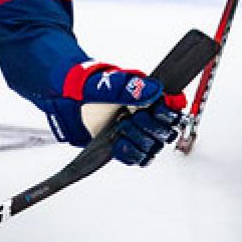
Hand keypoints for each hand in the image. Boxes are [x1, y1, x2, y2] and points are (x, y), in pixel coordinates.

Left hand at [44, 62, 185, 166]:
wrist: (66, 99)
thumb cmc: (87, 86)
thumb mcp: (107, 84)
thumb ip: (130, 87)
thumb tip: (154, 90)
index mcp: (148, 95)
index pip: (174, 106)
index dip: (168, 112)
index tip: (154, 110)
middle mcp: (146, 114)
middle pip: (166, 131)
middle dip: (150, 128)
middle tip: (130, 120)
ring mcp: (136, 131)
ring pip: (154, 147)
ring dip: (140, 142)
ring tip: (121, 131)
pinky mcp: (125, 146)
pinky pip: (138, 157)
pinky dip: (130, 153)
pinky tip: (119, 145)